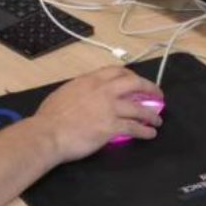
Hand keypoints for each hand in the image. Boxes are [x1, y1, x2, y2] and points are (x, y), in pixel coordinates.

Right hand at [28, 67, 162, 162]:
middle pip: (134, 84)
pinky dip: (145, 131)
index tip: (137, 81)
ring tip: (157, 120)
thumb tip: (85, 93)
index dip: (131, 75)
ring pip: (138, 108)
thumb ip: (80, 89)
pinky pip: (134, 128)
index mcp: (90, 80)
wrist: (48, 133)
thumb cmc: (50, 116)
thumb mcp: (65, 92)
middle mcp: (103, 90)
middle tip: (157, 95)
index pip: (117, 71)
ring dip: (151, 114)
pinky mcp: (111, 127)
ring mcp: (109, 108)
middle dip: (149, 88)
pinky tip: (150, 134)